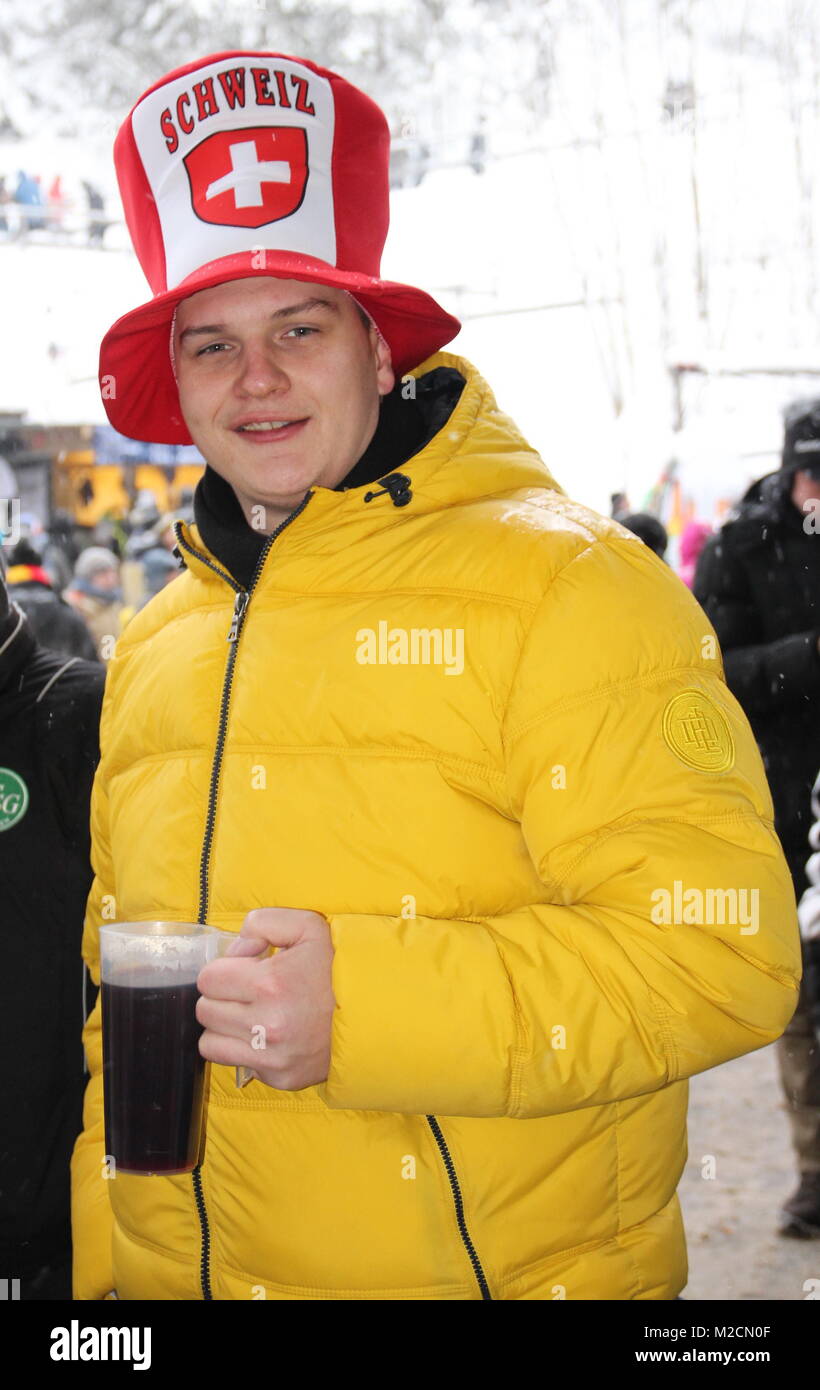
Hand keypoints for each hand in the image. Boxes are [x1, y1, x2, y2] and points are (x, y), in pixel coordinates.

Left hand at [196, 908, 335, 1089]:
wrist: (377, 1011)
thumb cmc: (338, 967)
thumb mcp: (307, 926)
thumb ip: (262, 923)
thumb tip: (234, 951)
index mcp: (269, 984)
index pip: (208, 979)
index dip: (223, 970)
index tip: (244, 970)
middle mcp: (267, 1025)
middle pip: (205, 1011)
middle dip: (222, 997)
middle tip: (248, 992)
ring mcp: (272, 1056)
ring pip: (210, 1042)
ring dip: (225, 1027)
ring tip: (250, 1015)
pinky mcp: (280, 1077)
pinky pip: (236, 1063)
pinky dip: (245, 1049)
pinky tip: (268, 1035)